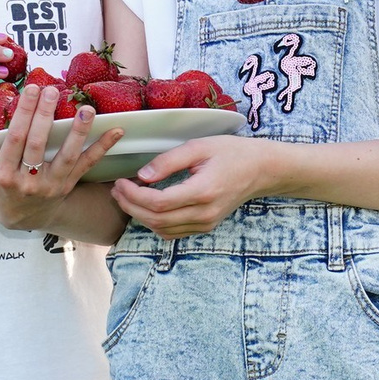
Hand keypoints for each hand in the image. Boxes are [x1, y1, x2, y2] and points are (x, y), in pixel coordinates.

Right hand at [0, 85, 123, 230]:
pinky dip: (103, 147)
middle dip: (46, 116)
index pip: (15, 139)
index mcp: (3, 174)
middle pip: (39, 145)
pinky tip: (117, 131)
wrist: (20, 217)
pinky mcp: (69, 184)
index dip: (24, 115)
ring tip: (86, 109)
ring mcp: (52, 184)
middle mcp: (28, 181)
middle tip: (53, 90)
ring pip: (67, 156)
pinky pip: (87, 164)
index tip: (31, 89)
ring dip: (79, 132)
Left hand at [110, 136, 286, 238]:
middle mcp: (204, 213)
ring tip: (126, 197)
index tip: (121, 181)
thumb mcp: (199, 147)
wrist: (261, 170)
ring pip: (162, 229)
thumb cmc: (232, 152)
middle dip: (130, 206)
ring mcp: (206, 223)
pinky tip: (146, 207)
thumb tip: (142, 175)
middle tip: (117, 190)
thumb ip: (169, 161)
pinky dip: (154, 223)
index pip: (158, 202)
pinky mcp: (206, 226)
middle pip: (155, 220)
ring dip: (139, 216)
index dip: (133, 195)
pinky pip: (173, 232)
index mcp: (203, 191)